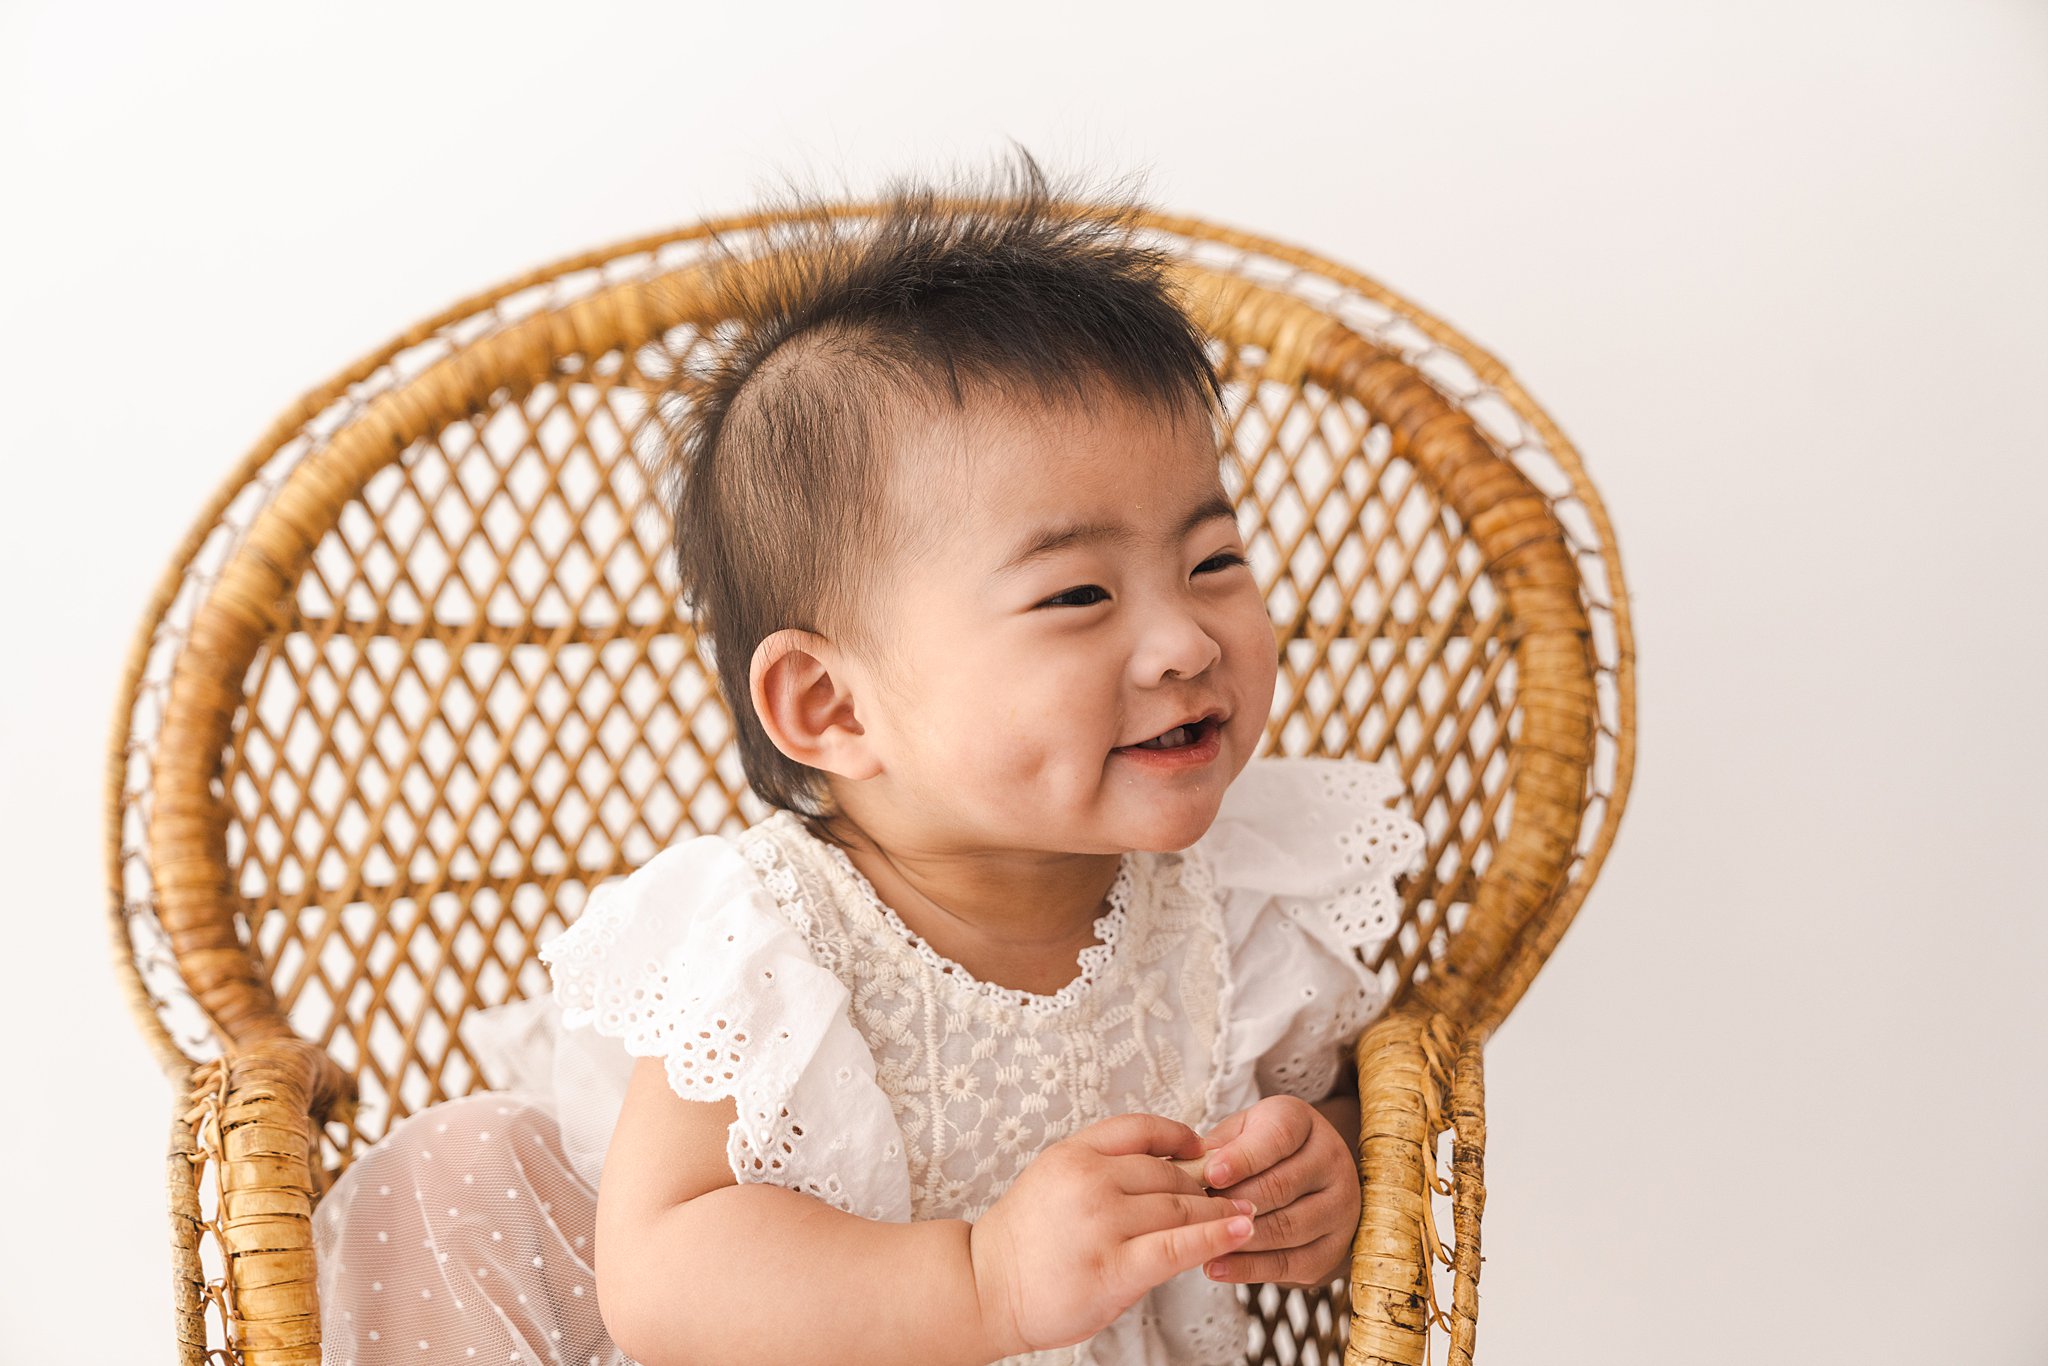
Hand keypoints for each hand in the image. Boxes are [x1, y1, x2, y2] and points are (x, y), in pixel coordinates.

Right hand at [968, 1112, 1258, 1356]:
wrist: (984, 1287)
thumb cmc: (1024, 1241)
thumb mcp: (1053, 1179)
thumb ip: (1100, 1168)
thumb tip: (1165, 1166)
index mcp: (1072, 1153)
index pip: (1140, 1128)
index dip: (1178, 1136)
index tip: (1202, 1149)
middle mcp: (1088, 1179)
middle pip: (1167, 1171)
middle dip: (1203, 1184)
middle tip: (1231, 1193)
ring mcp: (1102, 1222)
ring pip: (1179, 1207)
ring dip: (1218, 1211)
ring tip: (1245, 1213)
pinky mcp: (1114, 1267)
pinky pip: (1177, 1245)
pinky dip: (1215, 1236)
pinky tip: (1239, 1231)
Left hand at [1196, 1094, 1361, 1288]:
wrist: (1305, 1179)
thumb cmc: (1258, 1151)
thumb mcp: (1238, 1133)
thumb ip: (1215, 1147)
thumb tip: (1180, 1168)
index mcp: (1302, 1122)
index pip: (1277, 1137)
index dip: (1242, 1158)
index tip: (1211, 1175)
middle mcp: (1331, 1160)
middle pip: (1281, 1186)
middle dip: (1233, 1203)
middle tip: (1193, 1215)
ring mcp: (1340, 1206)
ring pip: (1286, 1227)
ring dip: (1238, 1237)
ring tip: (1200, 1241)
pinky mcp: (1333, 1248)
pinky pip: (1291, 1263)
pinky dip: (1250, 1268)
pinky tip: (1217, 1266)